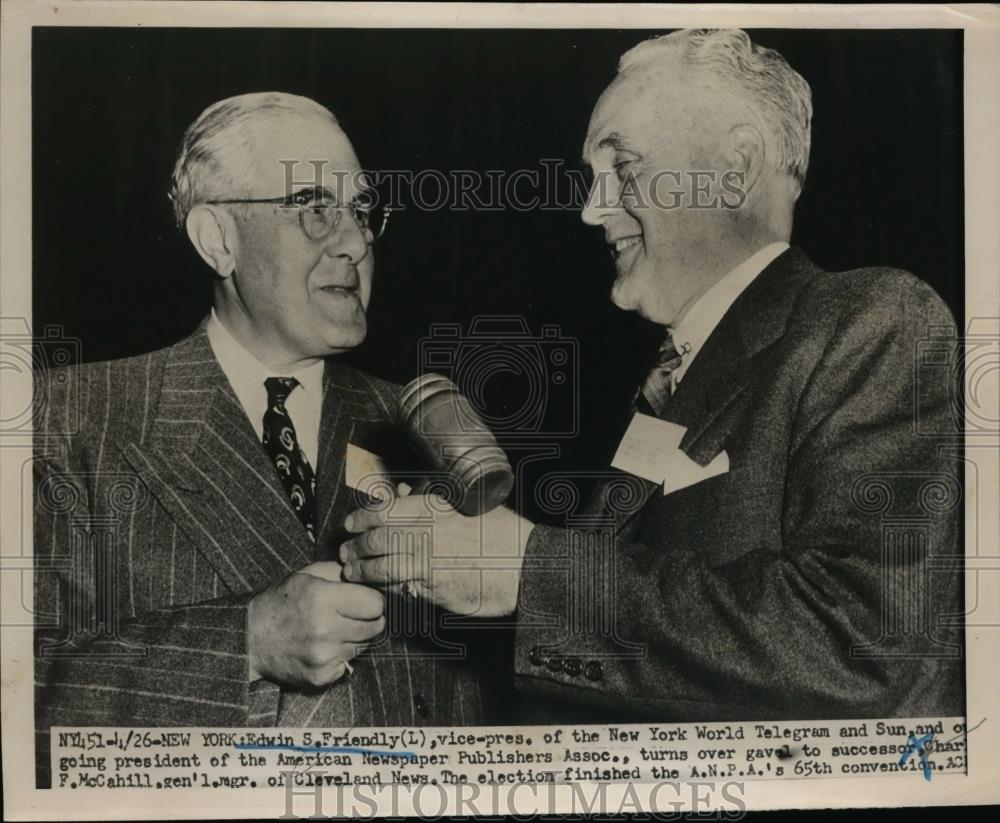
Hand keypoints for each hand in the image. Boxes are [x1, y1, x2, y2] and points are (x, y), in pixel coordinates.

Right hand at [247, 561, 384, 686]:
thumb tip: (373, 575)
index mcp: (322, 598)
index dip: (375, 600)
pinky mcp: (321, 676)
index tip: (367, 598)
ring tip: (336, 628)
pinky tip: (326, 646)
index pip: (375, 604)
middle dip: (370, 619)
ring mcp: (323, 656)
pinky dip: (342, 655)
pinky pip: (349, 664)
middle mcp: (324, 629)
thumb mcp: (308, 574)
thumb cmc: (282, 602)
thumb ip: (342, 571)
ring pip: (364, 646)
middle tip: (354, 614)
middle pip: (375, 627)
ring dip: (357, 637)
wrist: (250, 639)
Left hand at [340, 495, 534, 617]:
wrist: (525, 565)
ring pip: (382, 567)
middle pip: (376, 540)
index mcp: (433, 509)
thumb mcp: (469, 505)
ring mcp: (429, 563)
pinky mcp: (434, 590)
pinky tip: (379, 588)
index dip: (360, 518)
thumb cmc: (501, 533)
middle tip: (345, 551)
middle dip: (355, 546)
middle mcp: (426, 534)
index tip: (350, 524)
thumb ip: (435, 499)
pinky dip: (384, 589)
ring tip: (353, 572)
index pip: (382, 510)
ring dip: (363, 571)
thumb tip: (406, 491)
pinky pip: (400, 590)